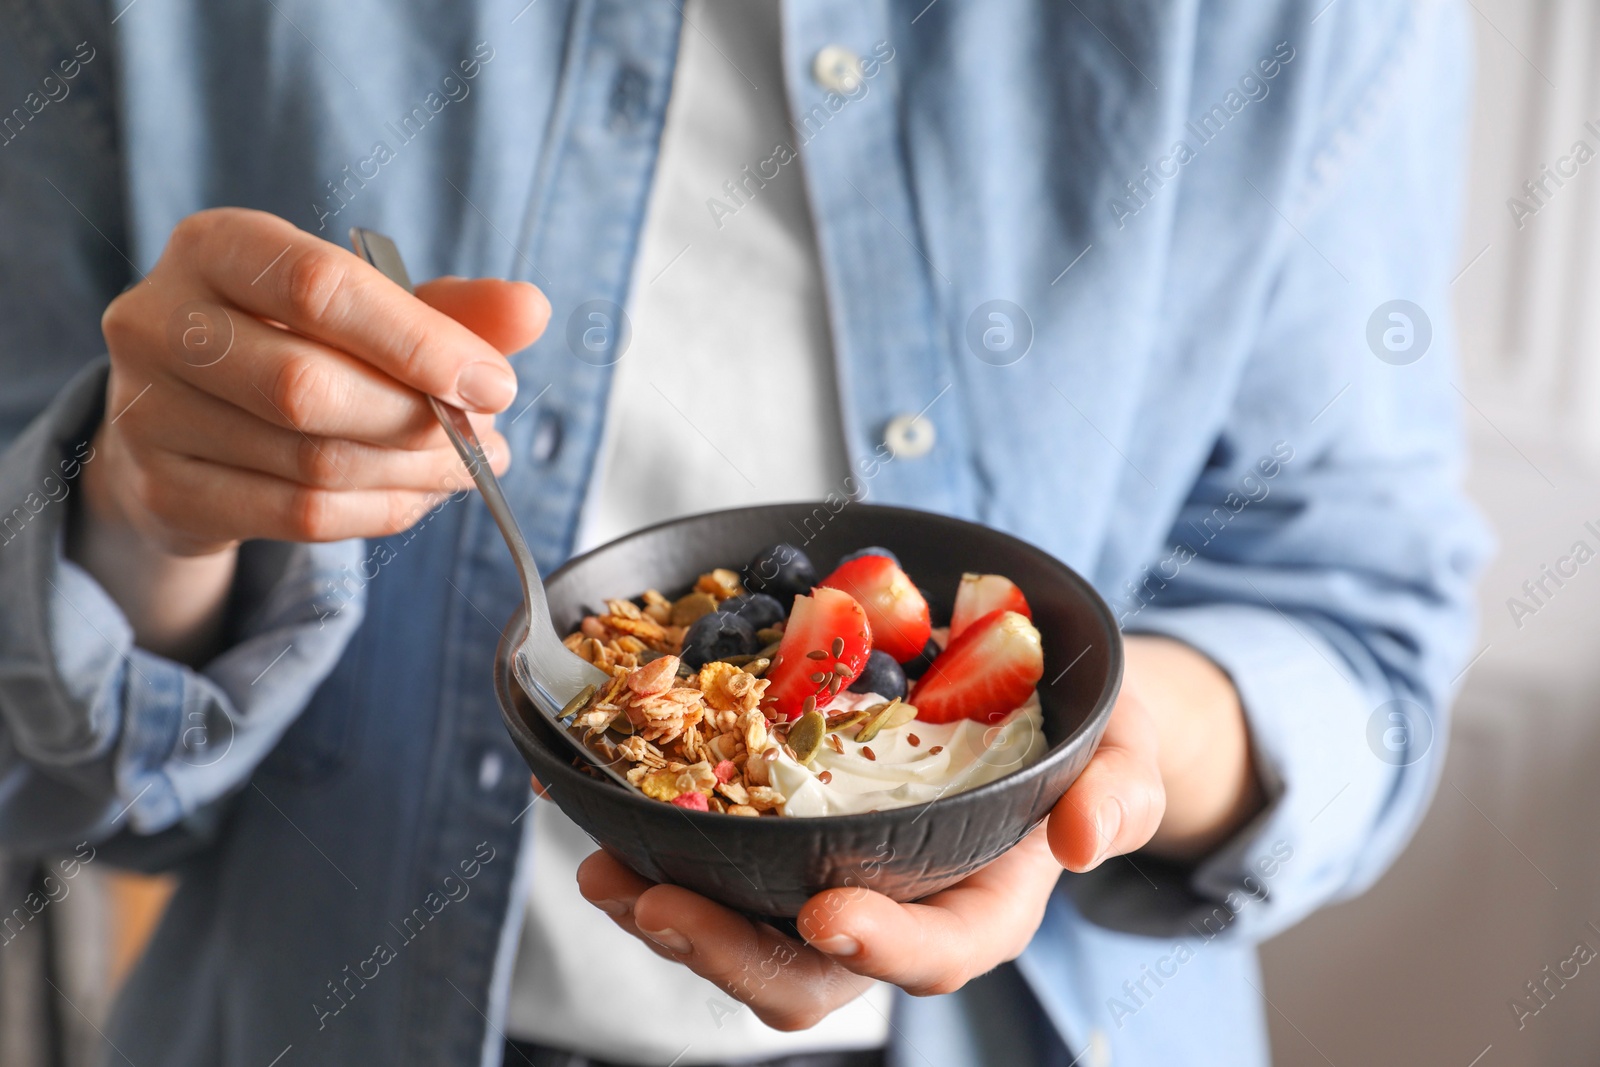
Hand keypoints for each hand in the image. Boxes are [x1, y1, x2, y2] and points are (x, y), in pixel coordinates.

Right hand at [74, 207, 548, 659]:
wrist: (190, 422)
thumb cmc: (294, 344)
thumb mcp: (368, 310)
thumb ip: (450, 309)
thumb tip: (530, 309)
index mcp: (213, 246)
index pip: (319, 288)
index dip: (418, 342)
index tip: (495, 383)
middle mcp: (159, 321)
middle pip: (308, 387)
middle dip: (418, 420)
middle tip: (484, 436)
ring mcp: (148, 412)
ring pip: (311, 462)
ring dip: (413, 474)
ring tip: (465, 466)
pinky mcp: (164, 492)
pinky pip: (297, 516)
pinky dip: (380, 511)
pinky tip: (418, 495)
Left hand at [573, 683, 1167, 1030]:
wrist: (1038, 708)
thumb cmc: (1085, 741)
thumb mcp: (1125, 752)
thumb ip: (1121, 791)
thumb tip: (1088, 840)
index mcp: (986, 905)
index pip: (939, 952)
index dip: (883, 946)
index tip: (826, 914)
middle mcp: (904, 914)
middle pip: (813, 974)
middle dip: (730, 952)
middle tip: (656, 904)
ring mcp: (841, 886)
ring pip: (750, 939)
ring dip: (672, 916)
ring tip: (604, 874)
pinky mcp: (793, 852)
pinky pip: (722, 878)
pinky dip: (656, 858)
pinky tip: (602, 821)